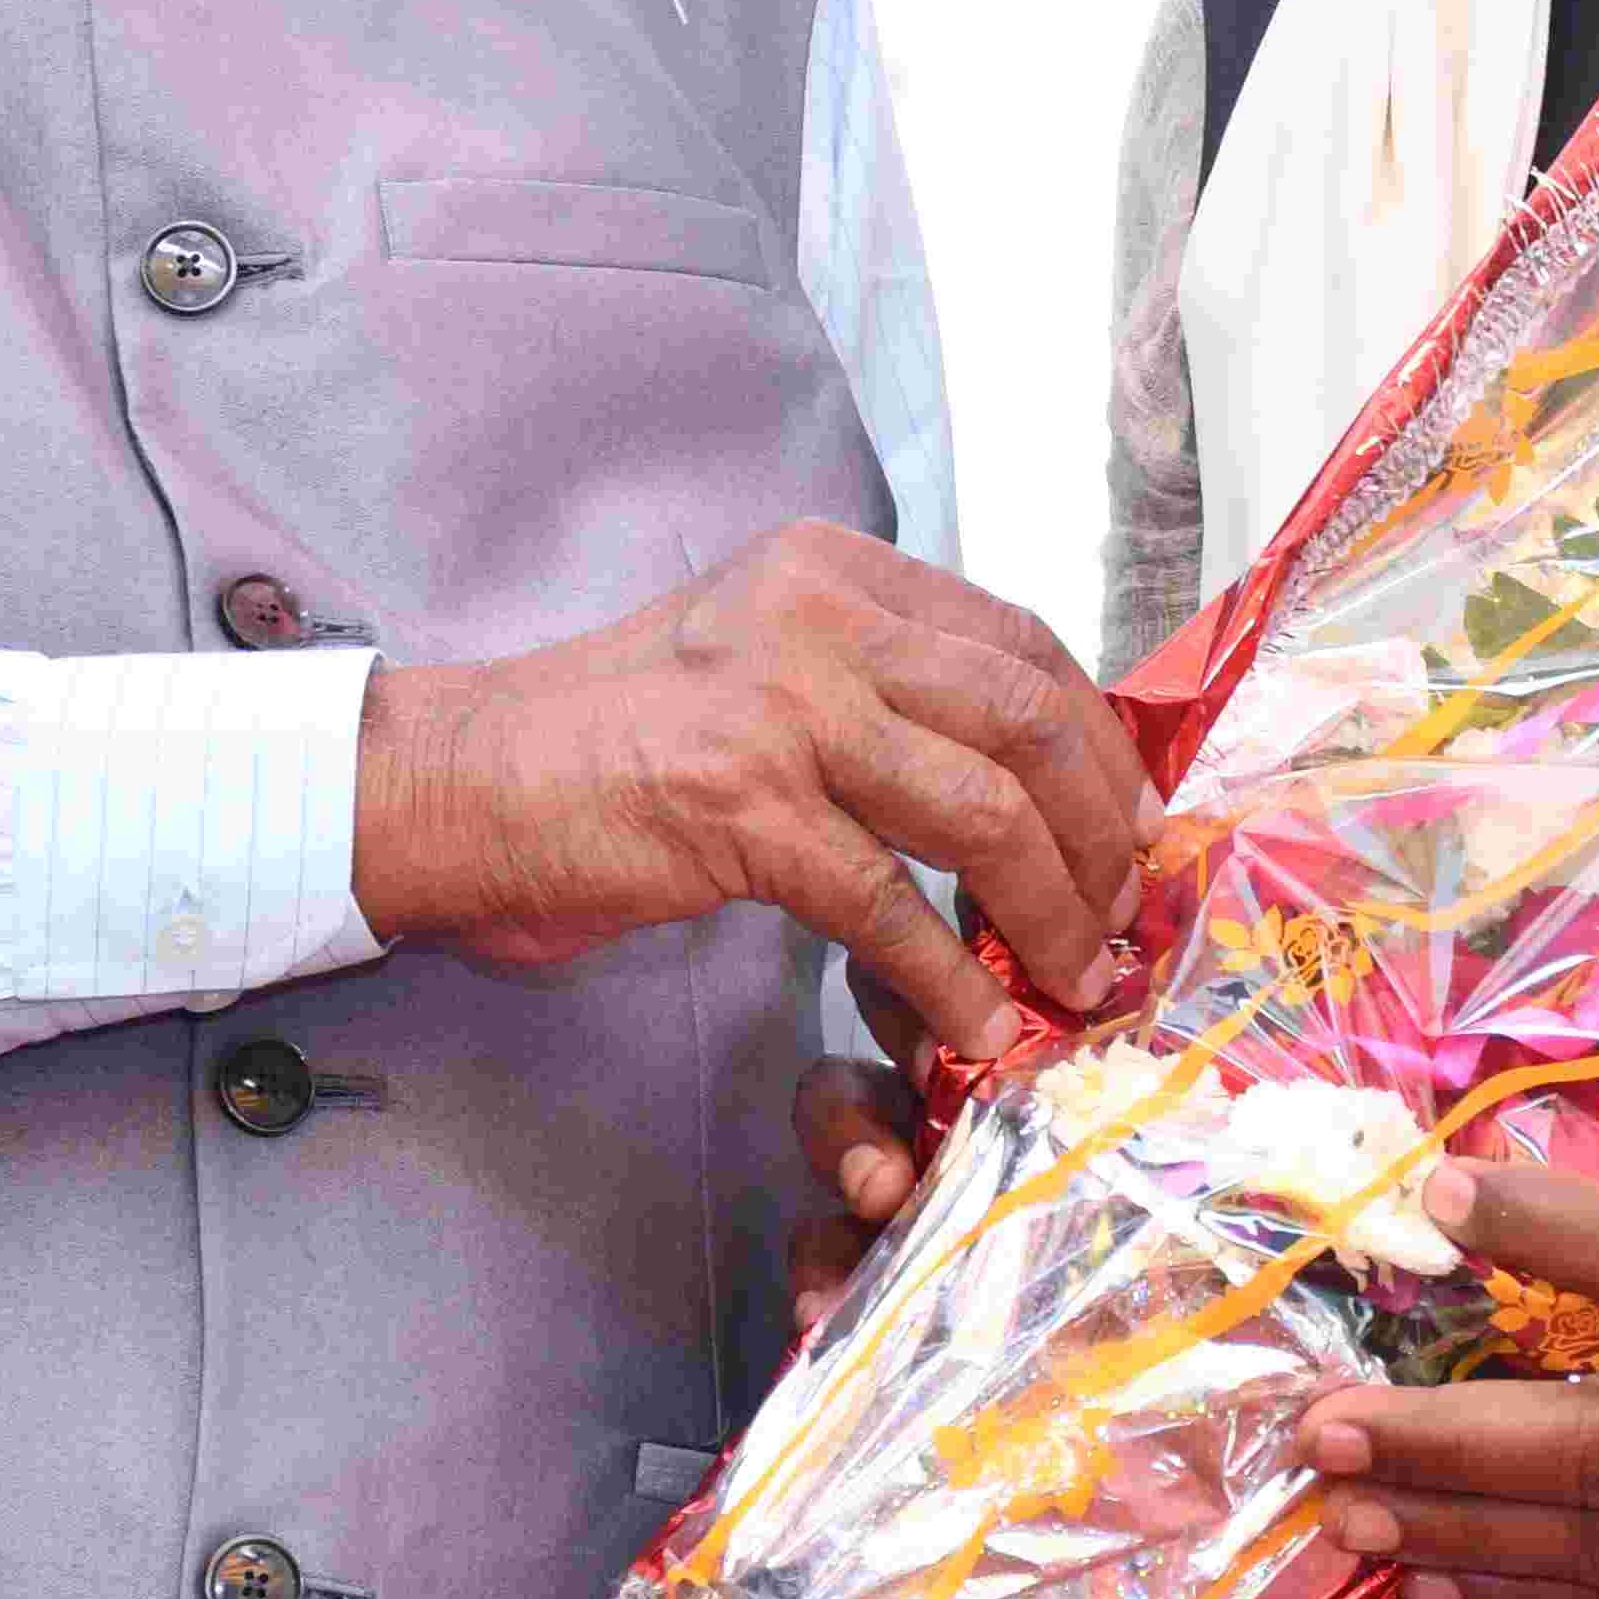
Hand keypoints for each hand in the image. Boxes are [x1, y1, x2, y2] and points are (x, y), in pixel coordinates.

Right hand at [350, 521, 1155, 1070]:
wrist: (463, 779)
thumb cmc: (606, 737)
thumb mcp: (754, 659)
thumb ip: (871, 685)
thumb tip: (1015, 772)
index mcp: (832, 571)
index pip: (1019, 640)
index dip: (1098, 741)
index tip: (1135, 823)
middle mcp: (819, 615)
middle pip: (1027, 714)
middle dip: (1101, 827)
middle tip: (1123, 911)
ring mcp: (781, 705)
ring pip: (983, 806)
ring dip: (1050, 908)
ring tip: (1075, 978)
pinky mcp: (742, 808)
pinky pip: (890, 906)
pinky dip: (949, 979)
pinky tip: (976, 1027)